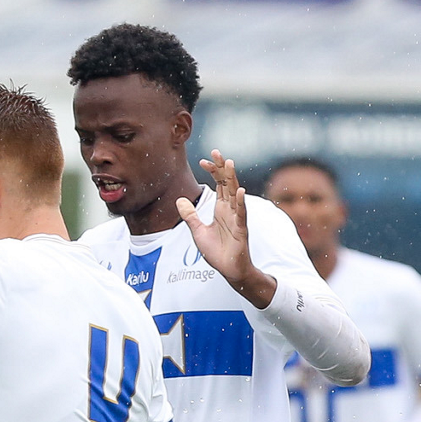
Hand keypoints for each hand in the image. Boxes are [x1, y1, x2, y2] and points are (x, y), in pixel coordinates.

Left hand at [177, 150, 273, 304]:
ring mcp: (237, 218)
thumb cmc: (217, 251)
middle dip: (222, 168)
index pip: (218, 184)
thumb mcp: (197, 231)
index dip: (212, 171)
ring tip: (229, 163)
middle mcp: (230, 210)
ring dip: (232, 179)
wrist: (229, 270)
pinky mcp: (241, 230)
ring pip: (235, 194)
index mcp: (221, 209)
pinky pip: (241, 214)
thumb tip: (179, 199)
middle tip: (216, 151)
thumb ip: (190, 215)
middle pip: (227, 184)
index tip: (203, 160)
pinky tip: (239, 191)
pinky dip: (240, 203)